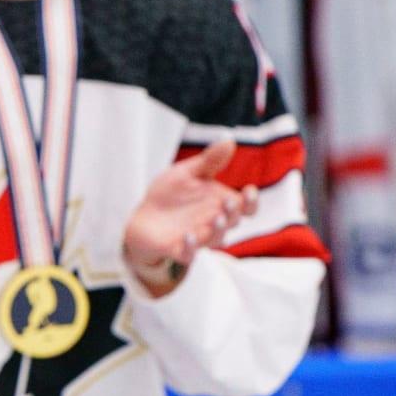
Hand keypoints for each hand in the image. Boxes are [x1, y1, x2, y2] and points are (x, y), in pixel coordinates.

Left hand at [121, 138, 257, 297]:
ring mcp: (198, 238)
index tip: (249, 190)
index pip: (246, 207)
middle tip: (228, 201)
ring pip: (216, 239)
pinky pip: (188, 254)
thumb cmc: (171, 194)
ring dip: (218, 230)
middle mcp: (215, 223)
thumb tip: (229, 142)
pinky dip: (190, 248)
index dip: (252, 201)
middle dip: (233, 212)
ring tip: (216, 219)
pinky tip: (188, 237)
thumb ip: (209, 161)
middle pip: (233, 221)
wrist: (143, 216)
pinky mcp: (178, 249)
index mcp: (222, 204)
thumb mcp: (187, 173)